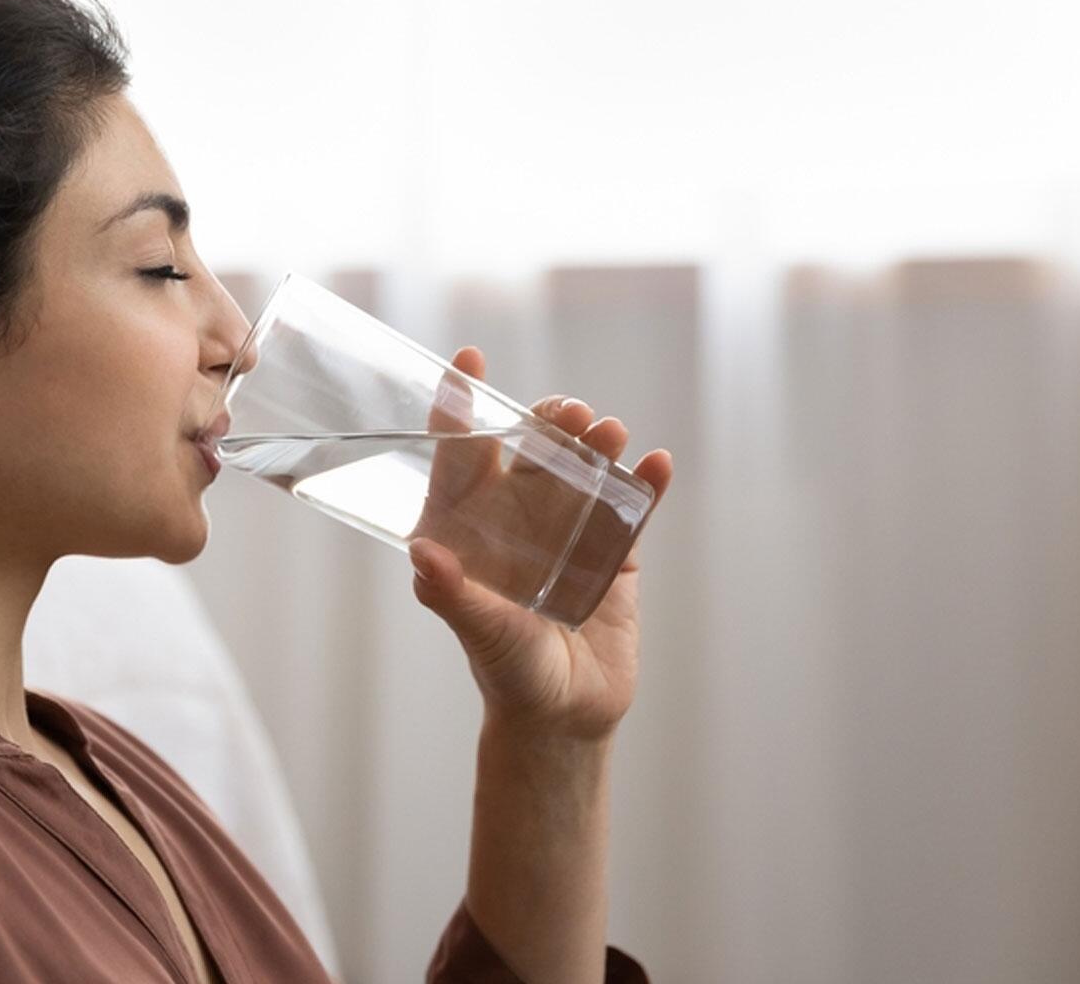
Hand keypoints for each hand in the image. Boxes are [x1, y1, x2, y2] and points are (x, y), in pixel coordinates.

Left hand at [405, 346, 673, 739]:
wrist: (565, 717)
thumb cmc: (507, 672)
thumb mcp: (480, 631)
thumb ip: (453, 594)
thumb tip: (422, 552)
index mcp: (471, 526)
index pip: (460, 455)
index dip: (460, 407)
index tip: (466, 362)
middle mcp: (517, 518)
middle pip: (532, 449)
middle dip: (548, 421)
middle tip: (567, 411)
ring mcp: (568, 529)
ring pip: (582, 469)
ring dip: (596, 444)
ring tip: (608, 432)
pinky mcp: (614, 552)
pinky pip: (631, 508)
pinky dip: (645, 484)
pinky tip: (657, 464)